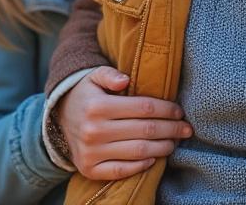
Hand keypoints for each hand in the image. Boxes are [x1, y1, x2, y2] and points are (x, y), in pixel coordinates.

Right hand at [57, 66, 191, 179]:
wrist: (59, 120)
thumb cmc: (86, 96)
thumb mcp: (93, 77)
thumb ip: (110, 74)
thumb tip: (125, 80)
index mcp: (97, 106)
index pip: (143, 108)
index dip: (166, 109)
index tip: (179, 111)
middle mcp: (93, 131)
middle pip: (146, 130)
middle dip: (172, 129)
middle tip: (186, 129)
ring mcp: (91, 152)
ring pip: (139, 152)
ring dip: (163, 148)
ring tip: (174, 142)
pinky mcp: (90, 169)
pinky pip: (122, 170)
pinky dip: (141, 166)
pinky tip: (154, 158)